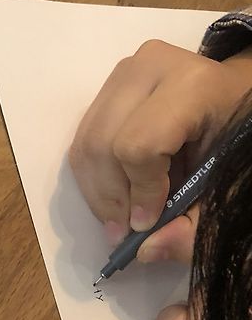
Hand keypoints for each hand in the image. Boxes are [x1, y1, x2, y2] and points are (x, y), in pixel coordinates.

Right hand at [70, 40, 251, 263]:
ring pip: (85, 145)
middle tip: (126, 234)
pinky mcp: (107, 88)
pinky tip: (118, 196)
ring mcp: (123, 74)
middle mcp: (149, 67)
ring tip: (120, 220)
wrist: (233, 100)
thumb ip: (194, 226)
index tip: (148, 224)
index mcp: (193, 86)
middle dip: (111, 199)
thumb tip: (144, 252)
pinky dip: (94, 179)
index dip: (140, 193)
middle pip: (103, 145)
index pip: (139, 145)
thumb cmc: (237, 143)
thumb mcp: (229, 187)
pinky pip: (82, 142)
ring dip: (98, 193)